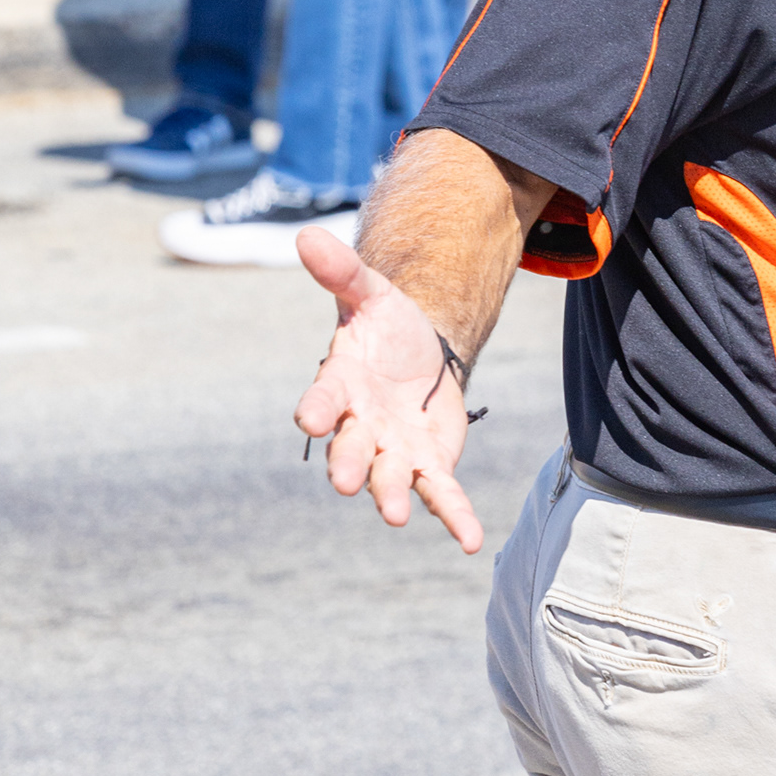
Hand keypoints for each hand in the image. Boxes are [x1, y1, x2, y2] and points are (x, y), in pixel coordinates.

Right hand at [292, 225, 482, 551]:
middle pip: (350, 448)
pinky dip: (454, 517)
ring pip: (389, 478)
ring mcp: (393, 450)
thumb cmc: (386, 327)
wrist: (421, 353)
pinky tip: (469, 541)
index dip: (316, 410)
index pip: (323, 400)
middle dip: (348, 463)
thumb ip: (341, 271)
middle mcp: (360, 426)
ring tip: (395, 515)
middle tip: (345, 479)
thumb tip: (306, 234)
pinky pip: (441, 494)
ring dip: (390, 496)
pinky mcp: (429, 464)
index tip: (310, 418)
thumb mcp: (371, 293)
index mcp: (341, 385)